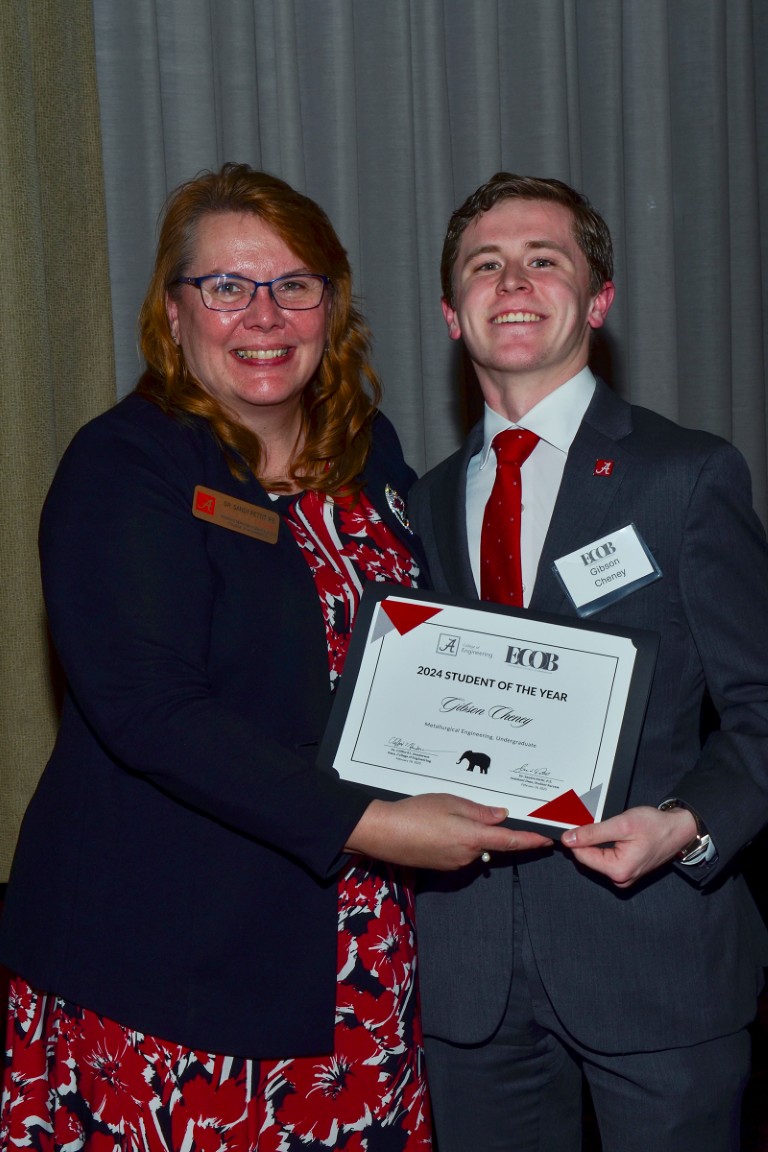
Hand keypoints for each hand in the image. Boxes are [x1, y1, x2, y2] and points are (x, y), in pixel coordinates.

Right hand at [346, 793, 551, 870]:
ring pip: (474, 846)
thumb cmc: (415, 813)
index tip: (547, 841)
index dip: (531, 841)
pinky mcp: (442, 865)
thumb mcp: (449, 802)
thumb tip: (502, 816)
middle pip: (490, 842)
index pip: (510, 841)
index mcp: (473, 837)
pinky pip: (459, 851)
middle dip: (487, 828)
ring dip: (469, 833)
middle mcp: (468, 855)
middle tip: (466, 809)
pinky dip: (456, 839)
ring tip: (442, 814)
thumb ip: (479, 811)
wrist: (383, 833)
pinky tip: (436, 826)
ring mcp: (454, 863)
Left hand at [561, 804, 697, 887]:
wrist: (678, 830)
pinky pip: (607, 858)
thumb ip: (593, 833)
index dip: (577, 838)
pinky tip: (615, 835)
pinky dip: (606, 845)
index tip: (578, 822)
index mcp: (618, 870)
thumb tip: (569, 839)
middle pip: (588, 858)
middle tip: (599, 822)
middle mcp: (620, 878)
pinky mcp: (625, 870)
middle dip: (589, 839)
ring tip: (612, 828)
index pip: (582, 855)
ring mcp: (623, 876)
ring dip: (598, 841)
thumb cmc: (655, 827)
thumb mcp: (621, 824)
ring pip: (597, 857)